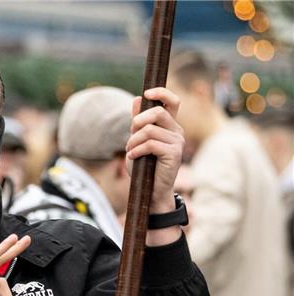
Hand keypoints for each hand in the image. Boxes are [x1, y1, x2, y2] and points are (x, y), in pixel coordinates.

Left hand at [127, 87, 183, 212]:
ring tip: (131, 151)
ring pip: (150, 130)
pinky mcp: (174, 154)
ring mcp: (177, 142)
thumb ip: (139, 122)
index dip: (162, 93)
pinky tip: (133, 157)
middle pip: (158, 112)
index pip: (172, 101)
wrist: (151, 189)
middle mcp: (176, 130)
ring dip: (133, 141)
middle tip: (131, 132)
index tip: (147, 92)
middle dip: (139, 120)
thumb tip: (137, 99)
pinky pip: (150, 144)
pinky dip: (136, 150)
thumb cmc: (144, 165)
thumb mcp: (138, 140)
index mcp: (169, 125)